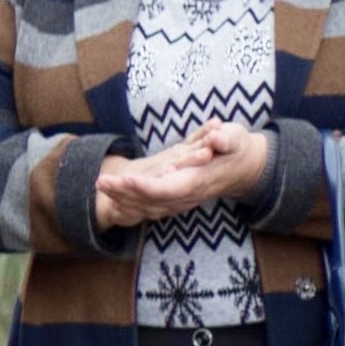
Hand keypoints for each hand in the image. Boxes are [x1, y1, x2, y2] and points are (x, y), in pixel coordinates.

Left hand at [92, 120, 268, 231]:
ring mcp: (181, 201)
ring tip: (101, 188)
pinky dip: (130, 206)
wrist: (243, 167)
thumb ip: (226, 139)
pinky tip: (112, 198)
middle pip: (152, 200)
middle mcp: (188, 196)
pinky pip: (150, 208)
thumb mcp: (237, 138)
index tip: (127, 179)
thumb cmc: (237, 148)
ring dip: (122, 199)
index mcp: (199, 181)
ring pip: (148, 206)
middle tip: (100, 181)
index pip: (170, 189)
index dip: (148, 187)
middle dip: (125, 193)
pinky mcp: (176, 200)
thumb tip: (216, 137)